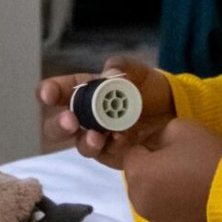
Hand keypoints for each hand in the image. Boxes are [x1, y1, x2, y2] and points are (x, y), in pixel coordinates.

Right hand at [37, 59, 173, 164]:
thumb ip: (123, 67)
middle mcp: (84, 116)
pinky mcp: (111, 154)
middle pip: (57, 125)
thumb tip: (109, 72)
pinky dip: (111, 147)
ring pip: (79, 144)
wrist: (173, 111)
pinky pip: (105, 154)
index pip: (58, 91)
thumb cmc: (148, 87)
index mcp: (83, 90)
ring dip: (86, 141)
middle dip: (59, 124)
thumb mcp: (138, 71)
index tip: (48, 94)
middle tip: (70, 122)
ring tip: (97, 137)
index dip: (48, 91)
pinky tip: (122, 140)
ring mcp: (96, 137)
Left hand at [123, 120, 221, 221]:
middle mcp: (141, 204)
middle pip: (140, 182)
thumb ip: (157, 134)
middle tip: (182, 166)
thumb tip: (153, 145)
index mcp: (138, 175)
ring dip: (165, 195)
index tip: (170, 149)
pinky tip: (199, 204)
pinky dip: (179, 212)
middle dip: (154, 173)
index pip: (132, 155)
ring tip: (192, 187)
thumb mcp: (180, 128)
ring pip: (155, 203)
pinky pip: (172, 220)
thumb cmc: (207, 157)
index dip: (149, 148)